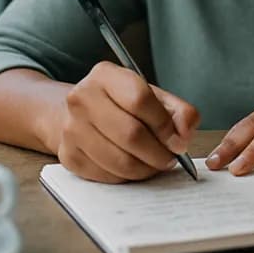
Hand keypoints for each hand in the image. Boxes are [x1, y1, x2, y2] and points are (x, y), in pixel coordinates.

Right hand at [57, 61, 199, 182]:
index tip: (178, 140)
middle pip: (131, 134)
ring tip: (154, 163)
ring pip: (120, 161)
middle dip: (159, 153)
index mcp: (105, 75)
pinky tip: (134, 167)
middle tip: (170, 158)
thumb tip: (185, 134)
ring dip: (146, 169)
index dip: (165, 125)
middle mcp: (82, 98)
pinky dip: (128, 177)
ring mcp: (71, 128)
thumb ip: (178, 111)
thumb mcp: (153, 96)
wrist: (79, 114)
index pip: (140, 99)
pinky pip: (108, 176)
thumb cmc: (121, 105)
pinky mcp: (68, 156)